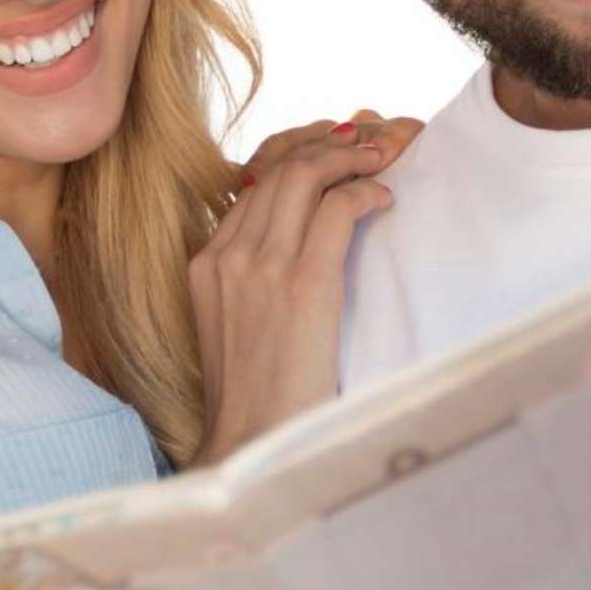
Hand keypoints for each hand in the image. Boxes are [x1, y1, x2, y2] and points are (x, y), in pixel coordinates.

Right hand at [191, 110, 422, 464]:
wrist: (250, 448)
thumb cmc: (259, 400)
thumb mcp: (240, 330)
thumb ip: (256, 283)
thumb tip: (305, 243)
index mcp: (205, 264)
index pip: (253, 182)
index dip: (300, 154)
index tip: (337, 147)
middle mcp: (226, 257)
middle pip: (279, 166)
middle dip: (332, 142)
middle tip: (374, 141)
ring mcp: (258, 268)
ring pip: (306, 175)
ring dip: (353, 156)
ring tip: (385, 158)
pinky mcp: (301, 285)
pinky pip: (337, 209)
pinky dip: (366, 193)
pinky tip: (386, 200)